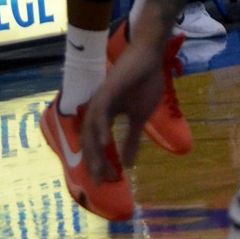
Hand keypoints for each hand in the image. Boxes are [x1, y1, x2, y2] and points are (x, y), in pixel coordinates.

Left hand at [81, 18, 167, 178]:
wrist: (150, 57)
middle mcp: (98, 110)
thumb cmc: (145, 83)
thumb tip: (129, 165)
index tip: (108, 181)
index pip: (97, 144)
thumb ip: (131, 139)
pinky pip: (100, 113)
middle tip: (101, 182)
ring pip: (91, 130)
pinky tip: (104, 143)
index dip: (100, 162)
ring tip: (100, 170)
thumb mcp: (139, 118)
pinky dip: (100, 129)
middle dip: (94, 162)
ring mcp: (101, 100)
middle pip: (89, 140)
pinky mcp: (108, 90)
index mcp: (105, 116)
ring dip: (94, 151)